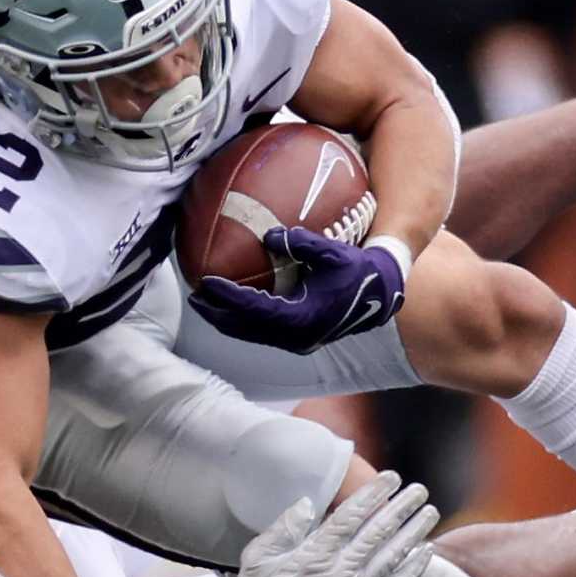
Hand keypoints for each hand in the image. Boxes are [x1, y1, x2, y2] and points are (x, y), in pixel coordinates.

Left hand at [191, 226, 404, 353]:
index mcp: (302, 318)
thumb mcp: (333, 253)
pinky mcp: (298, 339)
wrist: (381, 296)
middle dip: (217, 314)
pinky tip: (232, 307)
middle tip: (193, 297)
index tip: (206, 281)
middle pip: (245, 329)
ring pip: (251, 335)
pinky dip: (243, 321)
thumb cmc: (357, 271)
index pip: (254, 309)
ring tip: (205, 303)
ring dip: (227, 320)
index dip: (228, 296)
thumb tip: (270, 235)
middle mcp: (296, 336)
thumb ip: (302, 244)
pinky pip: (262, 333)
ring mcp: (296, 341)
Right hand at [229, 472, 438, 576]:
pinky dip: (414, 568)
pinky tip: (427, 550)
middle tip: (419, 489)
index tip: (391, 477)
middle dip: (401, 508)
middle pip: (378, 533)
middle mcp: (340, 572)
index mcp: (314, 555)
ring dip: (414, 532)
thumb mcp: (258, 554)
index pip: (350, 518)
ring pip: (393, 556)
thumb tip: (307, 502)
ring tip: (430, 512)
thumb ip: (283, 528)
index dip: (373, 495)